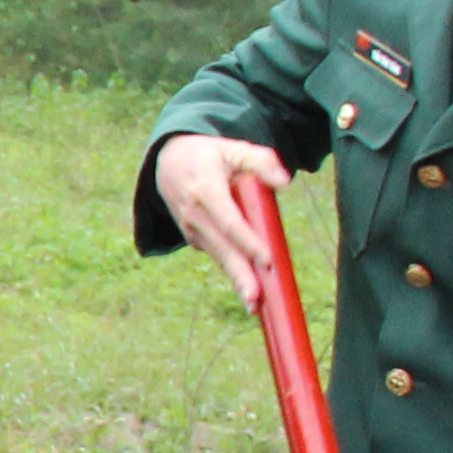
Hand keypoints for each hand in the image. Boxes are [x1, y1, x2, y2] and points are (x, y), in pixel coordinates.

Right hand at [156, 134, 294, 313]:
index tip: (266, 259)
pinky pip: (218, 254)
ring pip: (220, 257)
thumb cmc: (209, 155)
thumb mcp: (233, 147)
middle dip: (240, 275)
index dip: (248, 242)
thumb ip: (261, 160)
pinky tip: (248, 289)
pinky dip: (233, 271)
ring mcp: (191, 228)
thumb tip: (284, 182)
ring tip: (254, 305)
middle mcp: (194, 214)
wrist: (167, 162)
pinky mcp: (194, 238)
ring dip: (237, 281)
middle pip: (223, 248)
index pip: (229, 221)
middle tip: (255, 299)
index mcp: (205, 189)